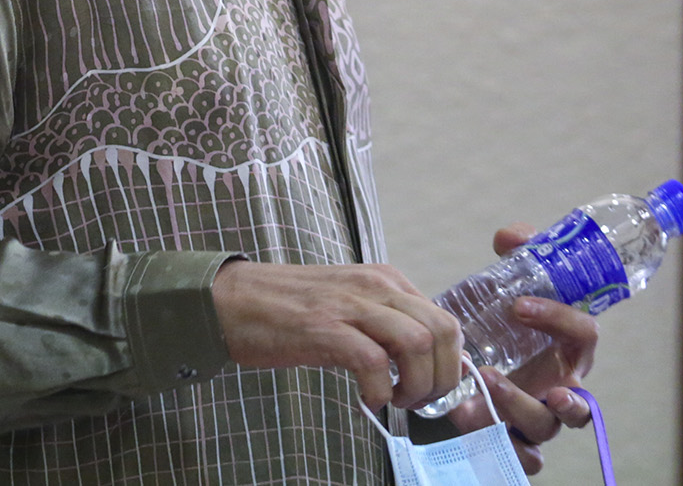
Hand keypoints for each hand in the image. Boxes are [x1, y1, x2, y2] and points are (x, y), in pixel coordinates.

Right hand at [211, 260, 463, 409]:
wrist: (231, 299)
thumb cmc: (288, 309)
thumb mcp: (349, 306)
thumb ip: (386, 325)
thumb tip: (424, 363)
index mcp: (385, 280)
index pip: (445, 321)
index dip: (451, 364)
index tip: (435, 391)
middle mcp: (374, 286)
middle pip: (442, 331)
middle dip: (442, 378)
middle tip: (418, 401)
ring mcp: (349, 305)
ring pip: (417, 343)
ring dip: (416, 385)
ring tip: (395, 400)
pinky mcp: (323, 328)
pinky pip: (373, 361)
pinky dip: (379, 389)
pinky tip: (367, 399)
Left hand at [442, 222, 600, 473]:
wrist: (473, 365)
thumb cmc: (506, 326)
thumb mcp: (510, 287)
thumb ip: (517, 256)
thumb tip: (511, 236)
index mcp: (567, 350)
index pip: (585, 335)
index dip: (560, 319)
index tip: (519, 304)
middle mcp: (561, 387)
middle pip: (576, 404)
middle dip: (547, 392)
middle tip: (497, 372)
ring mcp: (541, 417)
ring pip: (544, 430)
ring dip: (513, 413)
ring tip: (476, 394)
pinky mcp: (515, 440)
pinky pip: (524, 459)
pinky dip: (501, 445)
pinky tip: (469, 421)